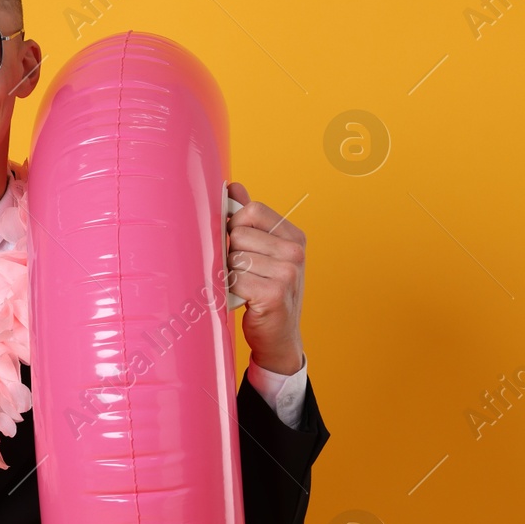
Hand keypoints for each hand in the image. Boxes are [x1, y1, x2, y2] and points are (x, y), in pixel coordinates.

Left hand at [225, 182, 304, 374]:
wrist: (278, 337)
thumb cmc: (265, 291)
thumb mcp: (262, 253)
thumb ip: (248, 220)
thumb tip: (233, 187)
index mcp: (293, 236)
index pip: (250, 211)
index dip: (233, 226)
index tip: (237, 245)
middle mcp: (295, 252)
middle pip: (237, 234)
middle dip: (229, 254)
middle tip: (243, 274)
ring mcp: (287, 273)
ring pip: (232, 258)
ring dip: (229, 274)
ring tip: (243, 287)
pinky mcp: (274, 294)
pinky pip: (233, 280)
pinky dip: (230, 291)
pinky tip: (244, 299)